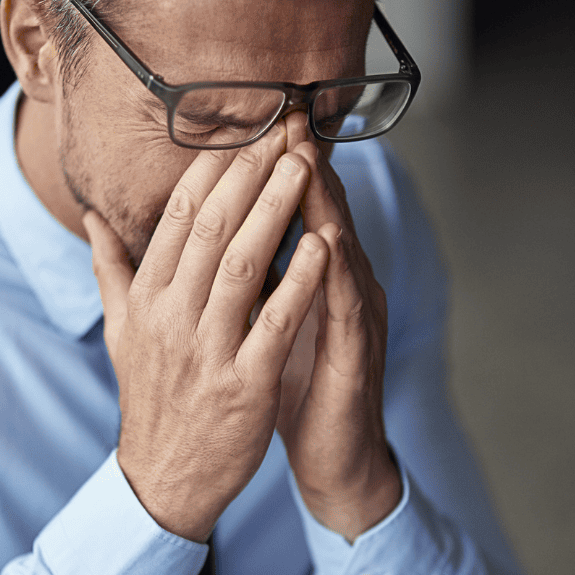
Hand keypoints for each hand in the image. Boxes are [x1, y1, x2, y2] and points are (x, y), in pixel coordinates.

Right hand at [85, 119, 328, 542]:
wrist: (165, 479)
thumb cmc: (152, 398)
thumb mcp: (121, 332)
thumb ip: (112, 269)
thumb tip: (94, 215)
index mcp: (146, 300)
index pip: (177, 219)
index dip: (211, 170)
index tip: (241, 130)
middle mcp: (170, 318)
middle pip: (211, 229)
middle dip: (248, 173)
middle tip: (281, 130)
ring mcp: (207, 351)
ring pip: (242, 265)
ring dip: (275, 210)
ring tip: (303, 166)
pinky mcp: (245, 384)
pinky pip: (275, 323)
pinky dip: (299, 281)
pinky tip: (323, 246)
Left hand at [274, 127, 401, 541]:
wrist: (338, 459)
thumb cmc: (299, 388)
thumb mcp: (267, 325)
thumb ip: (251, 278)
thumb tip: (216, 236)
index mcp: (315, 278)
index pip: (296, 209)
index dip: (276, 166)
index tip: (255, 119)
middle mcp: (341, 287)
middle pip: (324, 213)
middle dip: (301, 165)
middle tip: (286, 115)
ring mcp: (354, 317)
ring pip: (340, 249)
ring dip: (324, 204)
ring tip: (305, 159)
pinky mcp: (358, 355)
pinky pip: (347, 307)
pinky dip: (336, 273)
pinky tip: (328, 243)